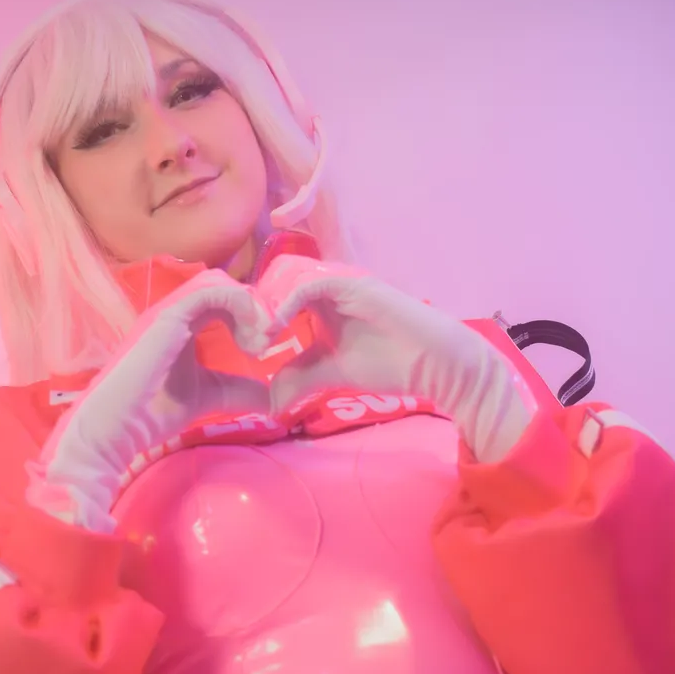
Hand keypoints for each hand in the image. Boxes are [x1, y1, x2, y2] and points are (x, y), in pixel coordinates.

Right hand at [28, 269, 272, 532]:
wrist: (119, 427)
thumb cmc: (154, 413)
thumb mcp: (210, 397)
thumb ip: (239, 391)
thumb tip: (272, 397)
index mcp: (183, 324)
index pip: (223, 300)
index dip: (249, 316)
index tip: (263, 348)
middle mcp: (176, 310)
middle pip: (224, 286)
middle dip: (253, 308)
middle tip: (267, 341)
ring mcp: (170, 309)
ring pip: (219, 282)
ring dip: (248, 306)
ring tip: (260, 340)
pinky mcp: (170, 314)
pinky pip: (211, 291)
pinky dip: (239, 306)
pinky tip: (250, 337)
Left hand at [256, 255, 537, 462]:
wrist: (432, 364)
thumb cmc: (387, 363)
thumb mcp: (330, 372)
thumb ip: (300, 377)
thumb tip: (269, 400)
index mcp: (317, 298)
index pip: (272, 290)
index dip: (252, 314)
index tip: (242, 346)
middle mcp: (325, 281)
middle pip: (272, 275)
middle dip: (253, 304)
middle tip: (247, 341)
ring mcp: (339, 278)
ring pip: (286, 272)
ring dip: (267, 303)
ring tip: (260, 338)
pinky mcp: (352, 283)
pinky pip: (309, 282)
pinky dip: (288, 303)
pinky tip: (277, 329)